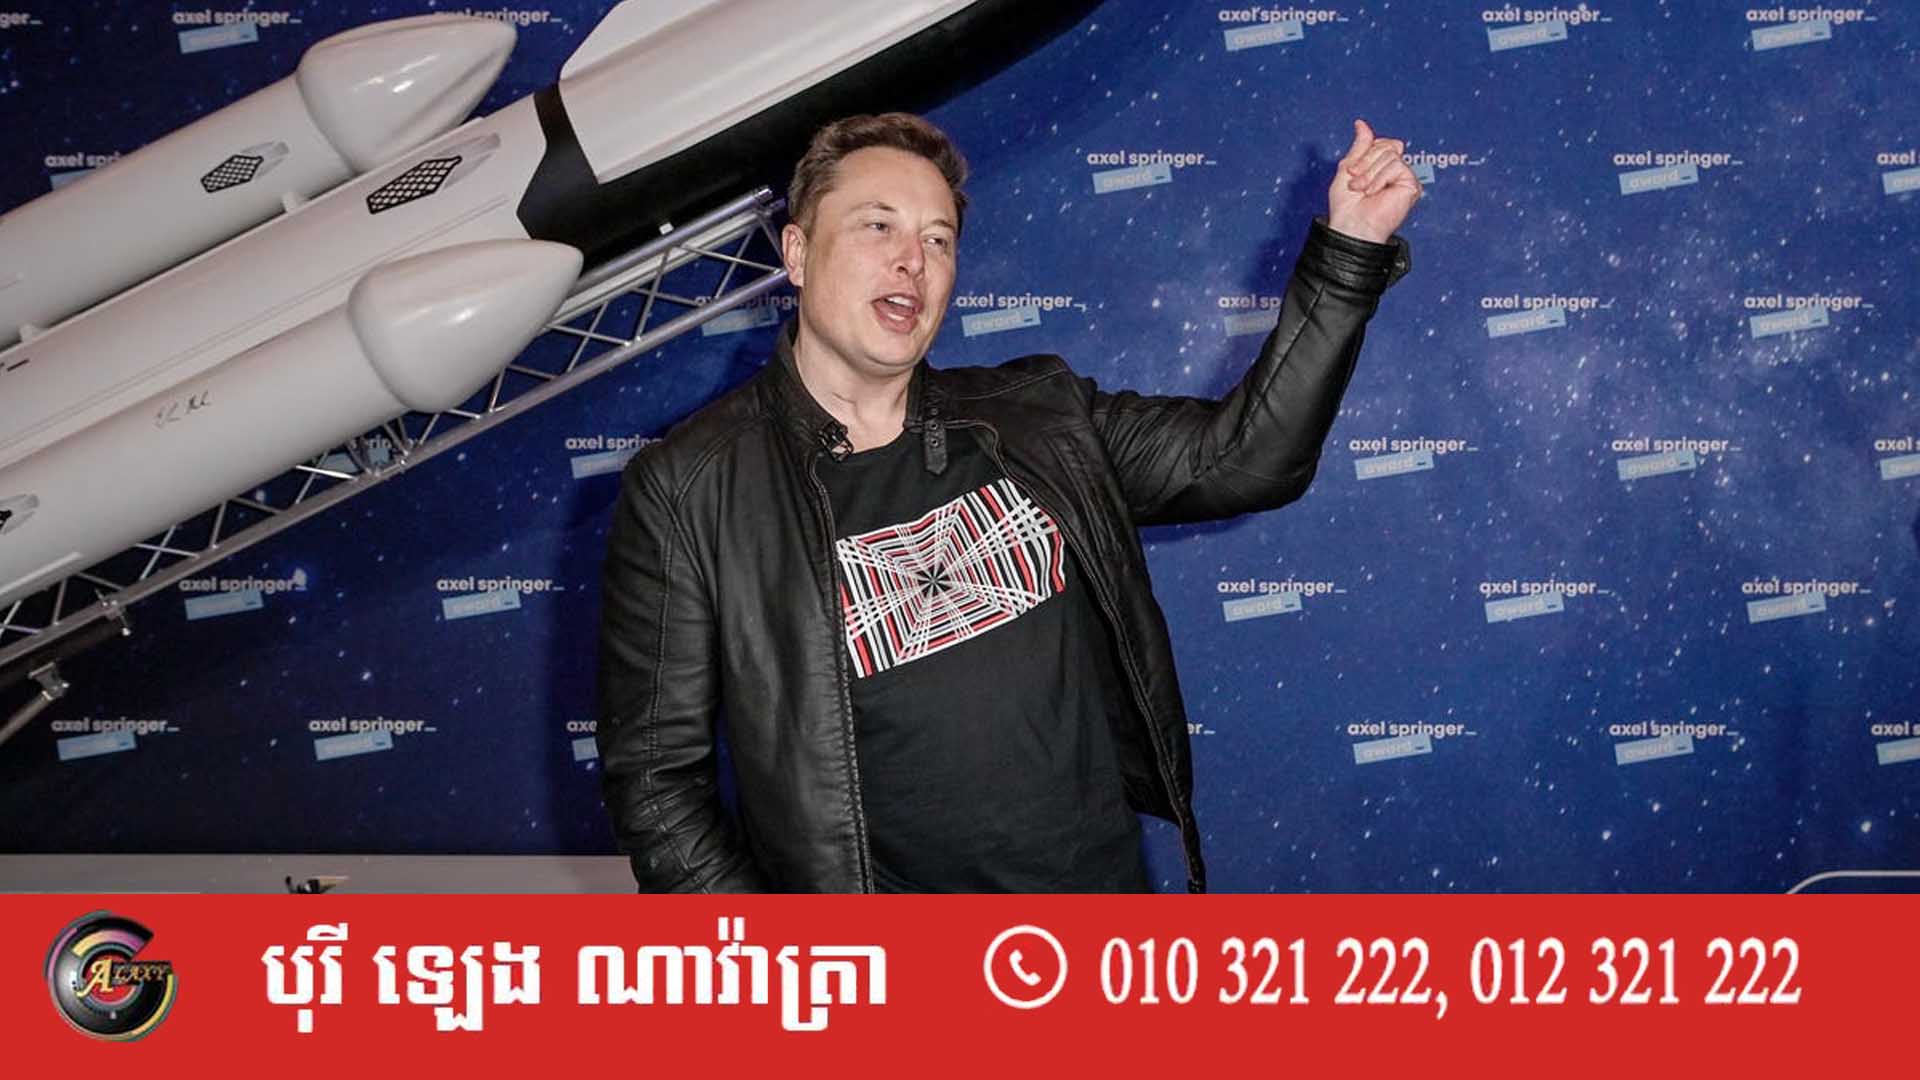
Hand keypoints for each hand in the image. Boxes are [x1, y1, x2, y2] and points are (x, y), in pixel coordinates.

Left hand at [1326, 119, 1420, 243]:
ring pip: (1389, 155)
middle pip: (1385, 146)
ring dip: (1369, 174)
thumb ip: (1359, 146)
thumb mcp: (1347, 169)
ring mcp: (1403, 178)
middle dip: (1365, 163)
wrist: (1352, 226)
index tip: (1351, 172)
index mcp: (1380, 167)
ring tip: (1363, 190)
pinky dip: (1380, 179)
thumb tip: (1361, 124)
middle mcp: (1393, 171)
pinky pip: (1396, 165)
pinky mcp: (1411, 185)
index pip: (1379, 143)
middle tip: (1355, 183)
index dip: (1364, 154)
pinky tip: (1374, 193)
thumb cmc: (1347, 206)